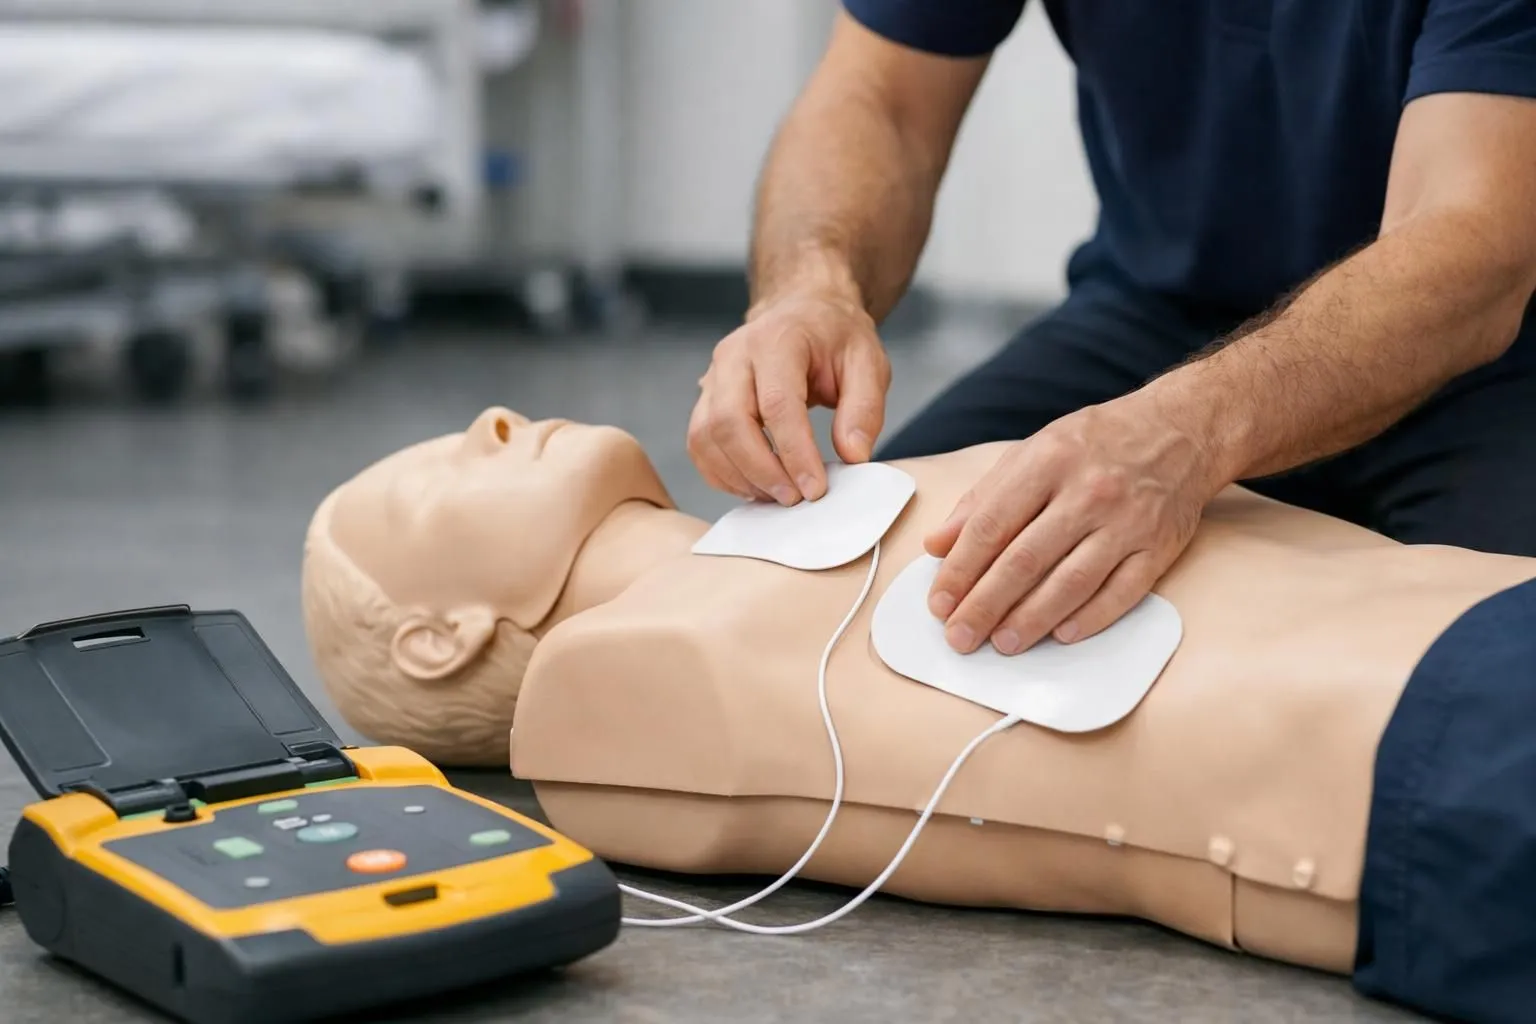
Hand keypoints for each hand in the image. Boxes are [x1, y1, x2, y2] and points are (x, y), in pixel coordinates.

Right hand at [688, 290, 890, 503]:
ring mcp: (713, 377)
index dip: (794, 452)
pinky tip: (756, 486)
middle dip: (761, 470)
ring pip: (705, 437)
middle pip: (728, 422)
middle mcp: (735, 356)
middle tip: (795, 499)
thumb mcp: (869, 363)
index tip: (815, 488)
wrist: (804, 313)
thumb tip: (854, 456)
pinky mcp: (706, 400)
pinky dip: (723, 474)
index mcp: (778, 339)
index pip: (777, 403)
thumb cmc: (835, 338)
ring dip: (739, 476)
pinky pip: (699, 445)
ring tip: (778, 496)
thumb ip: (865, 409)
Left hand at [924, 392, 1225, 653]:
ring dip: (1032, 619)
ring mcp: (1127, 522)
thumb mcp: (1033, 452)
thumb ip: (982, 499)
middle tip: (960, 636)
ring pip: (1071, 582)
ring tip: (1002, 643)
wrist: (1182, 431)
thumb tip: (937, 545)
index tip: (939, 603)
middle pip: (1025, 560)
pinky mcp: (1158, 547)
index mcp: (1048, 462)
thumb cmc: (1096, 444)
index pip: (992, 524)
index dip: (960, 569)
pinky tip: (1061, 635)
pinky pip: (1121, 593)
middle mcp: (1088, 492)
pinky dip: (1090, 618)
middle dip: (985, 605)